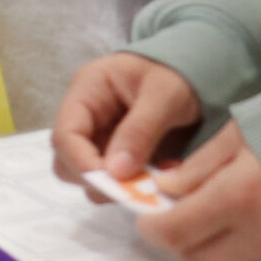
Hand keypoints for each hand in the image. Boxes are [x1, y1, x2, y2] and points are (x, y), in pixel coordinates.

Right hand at [52, 52, 200, 185]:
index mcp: (86, 91)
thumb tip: (114, 172)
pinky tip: (159, 179)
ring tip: (153, 182)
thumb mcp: (165, 96)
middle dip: (96, 180)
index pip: (65, 134)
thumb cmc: (176, 74)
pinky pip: (113, 181)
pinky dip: (133, 188)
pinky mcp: (116, 155)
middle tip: (134, 189)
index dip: (82, 164)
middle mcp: (84, 117)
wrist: (195, 71)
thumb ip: (140, 131)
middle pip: (66, 160)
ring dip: (116, 187)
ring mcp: (98, 137)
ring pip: (87, 176)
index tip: (114, 186)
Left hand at [141, 121, 260, 260]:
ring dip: (207, 247)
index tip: (145, 213)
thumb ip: (196, 168)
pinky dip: (239, 250)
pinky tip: (241, 221)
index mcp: (238, 196)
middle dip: (176, 238)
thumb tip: (164, 190)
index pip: (174, 232)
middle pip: (196, 257)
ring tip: (207, 214)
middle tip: (171, 213)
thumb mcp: (237, 133)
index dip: (151, 226)